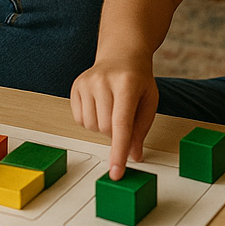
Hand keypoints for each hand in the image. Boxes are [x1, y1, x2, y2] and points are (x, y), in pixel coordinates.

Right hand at [70, 55, 156, 179]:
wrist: (121, 54)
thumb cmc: (138, 79)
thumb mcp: (149, 101)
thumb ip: (141, 130)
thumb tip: (133, 156)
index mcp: (127, 83)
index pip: (121, 124)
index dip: (119, 151)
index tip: (116, 172)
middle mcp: (103, 81)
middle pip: (105, 128)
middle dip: (116, 134)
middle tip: (124, 119)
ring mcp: (86, 82)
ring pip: (91, 126)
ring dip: (102, 127)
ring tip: (112, 109)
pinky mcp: (75, 86)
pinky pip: (79, 120)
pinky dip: (91, 121)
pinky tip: (100, 106)